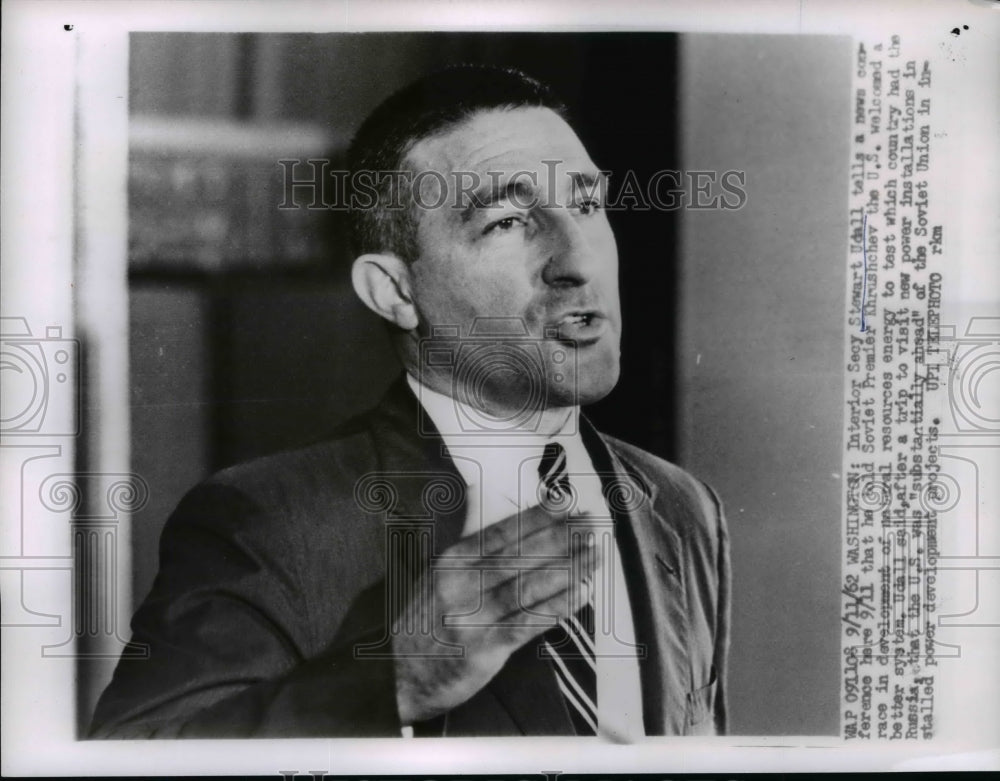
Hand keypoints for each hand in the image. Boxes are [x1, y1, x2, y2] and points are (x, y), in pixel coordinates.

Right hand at [391, 503, 599, 724]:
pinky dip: (558, 607)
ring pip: (530, 586)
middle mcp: (461, 585)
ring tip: (595, 553)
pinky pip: (529, 623)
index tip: (566, 503)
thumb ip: (469, 545)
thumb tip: (493, 503)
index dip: (537, 516)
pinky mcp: (485, 648)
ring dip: (568, 567)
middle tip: (591, 523)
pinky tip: (582, 593)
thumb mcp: (435, 576)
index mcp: (451, 561)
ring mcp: (473, 617)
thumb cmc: (424, 621)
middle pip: (521, 554)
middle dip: (562, 536)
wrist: (396, 676)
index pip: (502, 532)